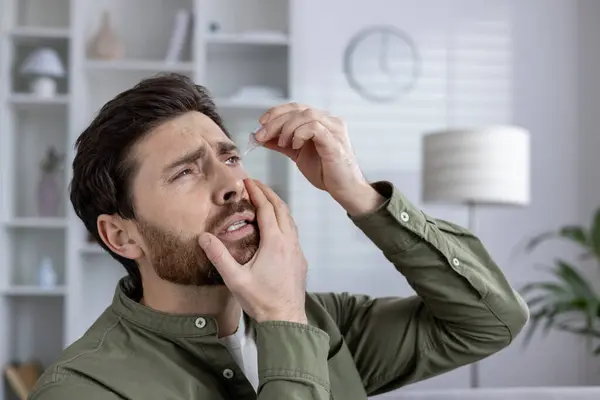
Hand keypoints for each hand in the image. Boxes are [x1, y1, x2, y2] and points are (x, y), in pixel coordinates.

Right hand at [198, 179, 307, 323]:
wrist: (286, 319)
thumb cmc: (262, 301)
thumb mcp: (235, 279)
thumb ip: (219, 257)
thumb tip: (203, 238)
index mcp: (275, 242)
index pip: (267, 209)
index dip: (257, 192)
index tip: (248, 182)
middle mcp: (290, 243)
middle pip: (282, 209)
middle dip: (268, 193)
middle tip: (255, 184)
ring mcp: (297, 251)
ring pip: (290, 220)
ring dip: (278, 206)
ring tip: (265, 200)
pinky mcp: (300, 260)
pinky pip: (294, 232)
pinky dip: (284, 221)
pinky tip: (276, 227)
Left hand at [255, 103, 383, 214]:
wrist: (344, 189)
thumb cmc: (325, 172)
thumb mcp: (298, 154)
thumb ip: (282, 144)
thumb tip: (261, 137)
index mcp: (321, 121)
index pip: (296, 107)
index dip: (276, 112)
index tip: (261, 123)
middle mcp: (329, 120)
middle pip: (298, 110)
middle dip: (275, 121)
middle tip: (261, 135)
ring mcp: (334, 129)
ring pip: (306, 115)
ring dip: (287, 128)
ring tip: (281, 144)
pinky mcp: (335, 141)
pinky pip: (314, 127)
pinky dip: (299, 134)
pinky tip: (295, 146)